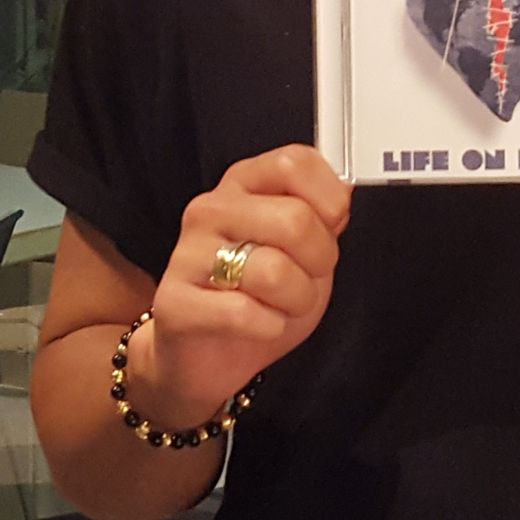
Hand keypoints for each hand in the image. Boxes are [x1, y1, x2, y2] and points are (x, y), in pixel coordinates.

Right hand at [131, 143, 351, 427]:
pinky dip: (268, 328)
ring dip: (296, 300)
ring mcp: (187, 255)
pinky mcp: (174, 302)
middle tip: (307, 278)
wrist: (207, 357)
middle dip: (320, 261)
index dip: (330, 197)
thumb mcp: (303, 250)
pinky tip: (256, 326)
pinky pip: (246, 314)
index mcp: (242, 185)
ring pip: (275, 271)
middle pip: (295, 220)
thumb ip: (322, 217)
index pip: (294, 162)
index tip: (333, 224)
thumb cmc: (259, 297)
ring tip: (281, 305)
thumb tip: (345, 193)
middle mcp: (210, 210)